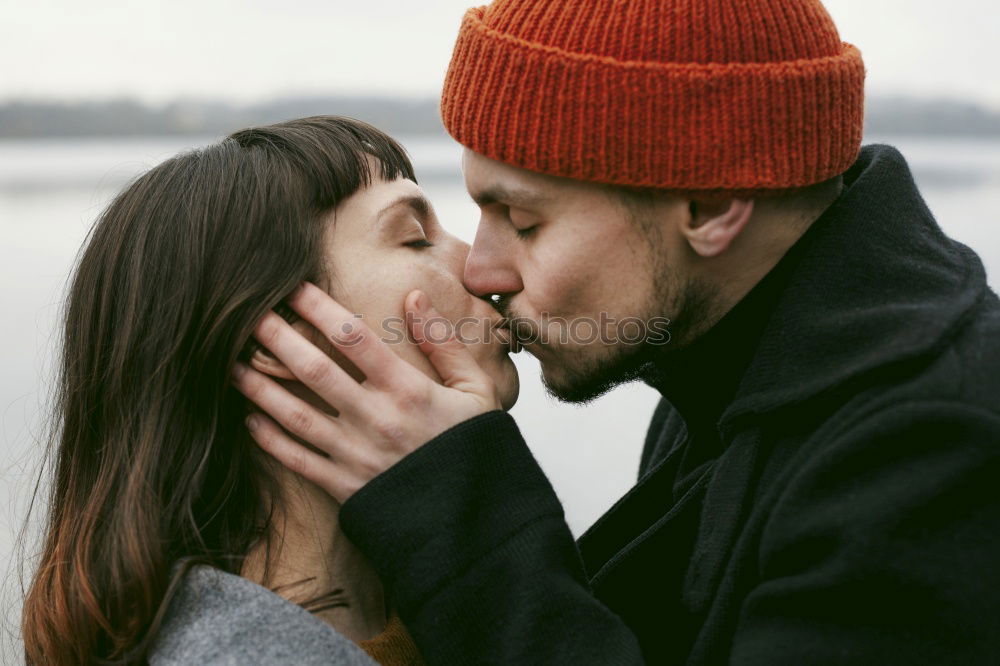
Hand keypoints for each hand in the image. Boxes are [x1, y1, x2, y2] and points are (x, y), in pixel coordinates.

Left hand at [231, 282, 501, 501]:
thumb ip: (444, 342)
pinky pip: (297, 460)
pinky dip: (269, 440)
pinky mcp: (345, 486)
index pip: (353, 337)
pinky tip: (247, 418)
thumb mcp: (477, 390)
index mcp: (408, 390)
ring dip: (259, 386)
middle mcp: (376, 418)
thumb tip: (413, 296)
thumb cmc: (476, 449)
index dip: (318, 307)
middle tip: (245, 313)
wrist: (474, 519)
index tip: (293, 287)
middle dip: (276, 338)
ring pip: (294, 414)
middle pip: (313, 369)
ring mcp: (356, 454)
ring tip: (230, 362)